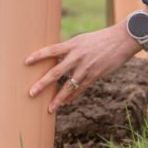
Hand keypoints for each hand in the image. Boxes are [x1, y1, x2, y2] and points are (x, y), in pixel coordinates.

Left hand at [25, 23, 140, 112]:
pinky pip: (80, 89)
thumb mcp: (82, 40)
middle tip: (31, 93)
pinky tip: (65, 103)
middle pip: (56, 72)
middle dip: (43, 84)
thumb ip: (69, 49)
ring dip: (58, 98)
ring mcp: (86, 67)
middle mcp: (77, 57)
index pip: (52, 50)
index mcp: (72, 45)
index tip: (26, 62)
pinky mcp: (94, 75)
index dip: (39, 56)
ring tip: (49, 108)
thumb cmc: (100, 39)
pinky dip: (72, 97)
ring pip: (68, 86)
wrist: (121, 40)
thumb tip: (56, 59)